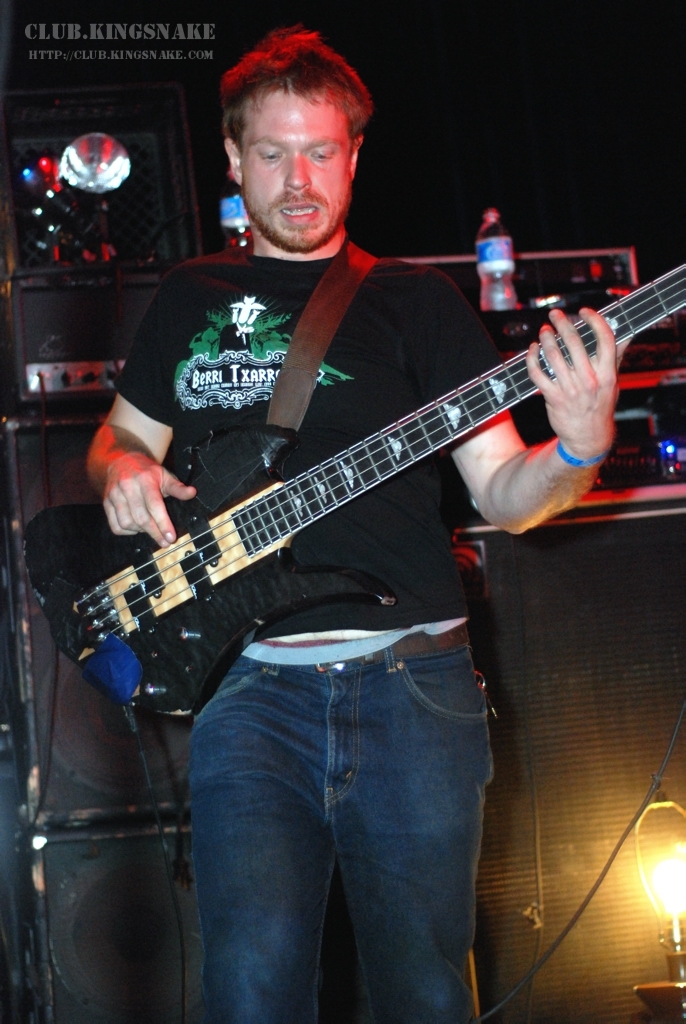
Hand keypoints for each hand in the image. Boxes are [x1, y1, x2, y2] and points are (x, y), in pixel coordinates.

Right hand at [103, 451, 195, 546]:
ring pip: (126, 523)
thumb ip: (177, 487)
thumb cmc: (147, 472)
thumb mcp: (164, 475)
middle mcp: (127, 487)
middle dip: (154, 533)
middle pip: (140, 518)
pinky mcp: (106, 502)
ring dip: (140, 531)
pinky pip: (115, 525)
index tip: (171, 537)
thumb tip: (193, 493)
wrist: (121, 461)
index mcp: (144, 480)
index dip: (163, 523)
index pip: (154, 505)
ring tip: (150, 530)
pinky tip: (136, 528)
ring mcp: (114, 495)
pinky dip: (126, 531)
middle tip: (165, 542)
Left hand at [525, 307, 622, 461]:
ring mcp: (570, 389)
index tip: (584, 311)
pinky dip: (532, 359)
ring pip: (553, 356)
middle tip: (556, 314)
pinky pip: (538, 374)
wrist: (588, 438)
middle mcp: (589, 380)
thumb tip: (625, 333)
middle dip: (563, 323)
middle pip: (574, 343)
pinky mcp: (553, 398)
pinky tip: (533, 350)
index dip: (594, 321)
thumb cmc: (600, 406)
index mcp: (607, 374)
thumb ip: (616, 357)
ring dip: (546, 338)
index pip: (605, 339)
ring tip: (544, 330)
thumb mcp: (613, 383)